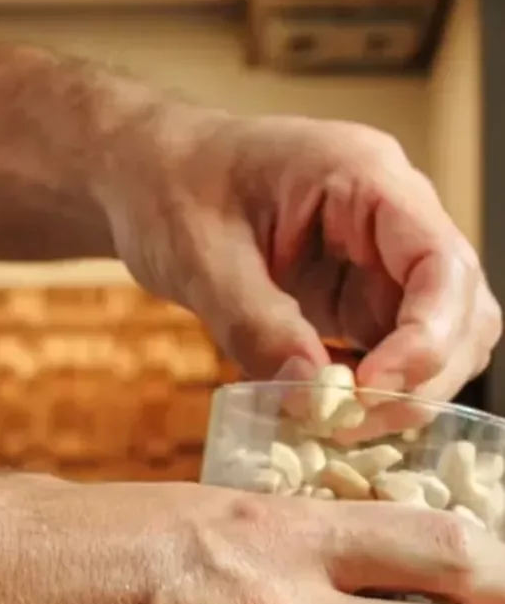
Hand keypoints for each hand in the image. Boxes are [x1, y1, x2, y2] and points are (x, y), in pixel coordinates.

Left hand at [108, 109, 500, 400]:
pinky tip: (326, 413)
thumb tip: (310, 395)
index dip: (426, 336)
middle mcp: (391, 216)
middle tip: (350, 424)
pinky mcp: (354, 295)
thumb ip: (254, 322)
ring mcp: (378, 258)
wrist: (144, 178)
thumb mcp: (199, 257)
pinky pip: (391, 349)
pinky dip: (371, 389)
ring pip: (438, 335)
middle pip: (459, 307)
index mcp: (364, 178)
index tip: (371, 389)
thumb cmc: (169, 191)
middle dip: (421, 376)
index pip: (440, 261)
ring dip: (403, 390)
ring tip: (335, 425)